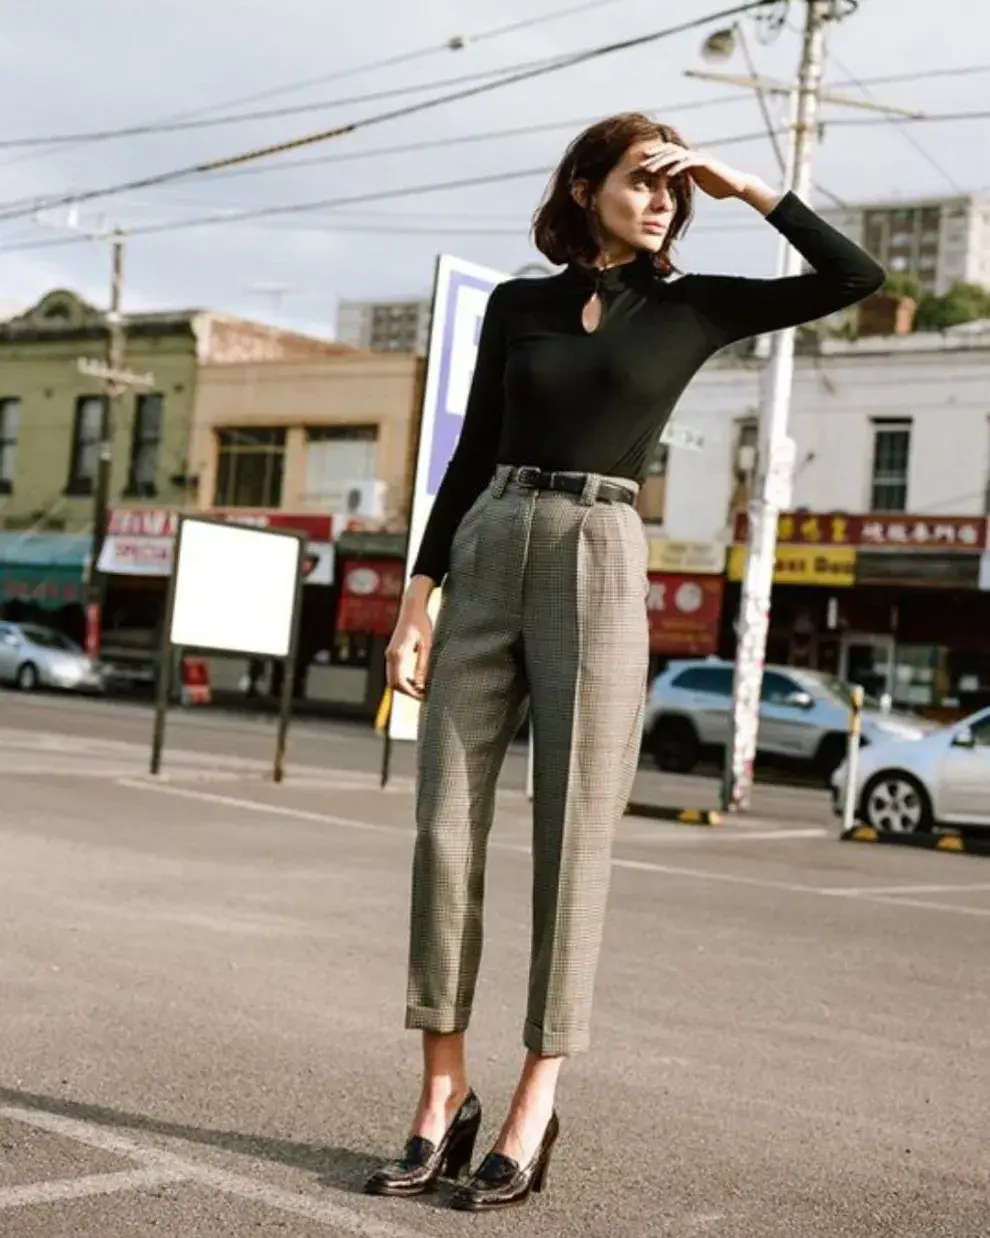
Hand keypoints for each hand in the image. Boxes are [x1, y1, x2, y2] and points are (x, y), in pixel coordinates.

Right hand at [385, 603, 432, 700]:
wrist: (412, 608)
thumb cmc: (421, 624)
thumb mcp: (427, 645)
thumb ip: (423, 665)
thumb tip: (421, 684)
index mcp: (398, 654)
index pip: (400, 682)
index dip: (411, 693)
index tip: (423, 696)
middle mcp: (390, 655)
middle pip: (393, 683)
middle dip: (407, 692)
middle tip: (424, 695)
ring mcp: (389, 654)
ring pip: (392, 678)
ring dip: (405, 686)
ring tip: (422, 689)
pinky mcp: (392, 652)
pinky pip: (394, 671)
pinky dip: (402, 679)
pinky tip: (416, 680)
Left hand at [642, 143, 759, 201]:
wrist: (735, 186)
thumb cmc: (718, 186)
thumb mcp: (698, 183)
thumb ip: (687, 180)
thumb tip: (677, 185)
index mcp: (689, 160)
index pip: (669, 155)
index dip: (655, 157)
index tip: (641, 163)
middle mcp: (692, 155)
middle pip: (669, 151)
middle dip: (654, 156)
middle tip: (640, 162)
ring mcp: (699, 158)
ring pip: (676, 156)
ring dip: (661, 161)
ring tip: (649, 169)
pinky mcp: (706, 163)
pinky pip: (689, 163)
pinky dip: (678, 167)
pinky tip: (668, 173)